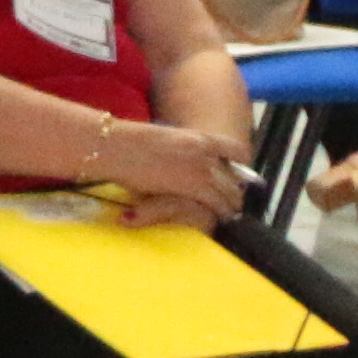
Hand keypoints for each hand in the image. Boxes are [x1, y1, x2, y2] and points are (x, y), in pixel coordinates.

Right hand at [81, 117, 250, 230]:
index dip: (240, 165)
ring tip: (229, 215)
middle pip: (235, 176)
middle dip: (236, 191)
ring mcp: (200, 169)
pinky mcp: (192, 187)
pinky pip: (216, 204)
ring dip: (231, 206)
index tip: (237, 176)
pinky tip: (219, 219)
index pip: (236, 150)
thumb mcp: (165, 140)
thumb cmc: (129, 143)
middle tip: (233, 202)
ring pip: (229, 193)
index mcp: (200, 138)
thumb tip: (185, 161)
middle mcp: (206, 153)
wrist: (117, 147)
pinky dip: (220, 213)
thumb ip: (182, 150)